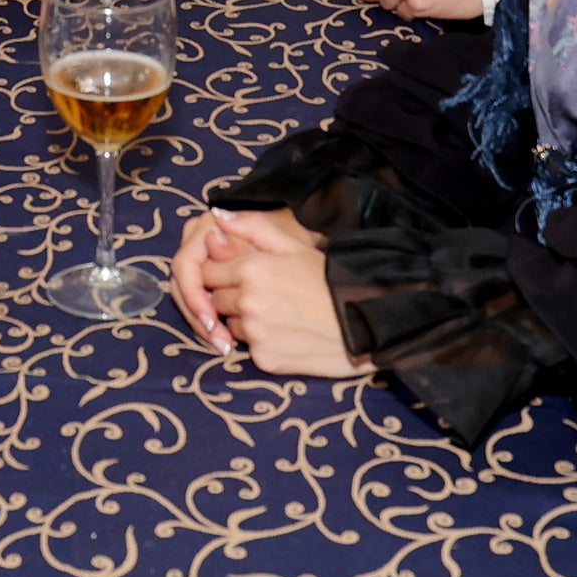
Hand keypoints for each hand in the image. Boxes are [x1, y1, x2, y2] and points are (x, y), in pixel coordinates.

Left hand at [202, 209, 362, 376]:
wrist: (369, 321)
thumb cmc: (333, 277)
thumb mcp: (296, 244)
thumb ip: (252, 227)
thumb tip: (218, 215)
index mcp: (251, 268)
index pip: (206, 270)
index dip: (221, 271)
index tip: (241, 272)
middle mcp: (247, 302)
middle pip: (214, 298)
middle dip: (230, 294)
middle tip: (265, 292)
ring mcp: (255, 334)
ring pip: (229, 324)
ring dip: (243, 319)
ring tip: (278, 312)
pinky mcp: (265, 360)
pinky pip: (249, 348)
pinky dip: (261, 342)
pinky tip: (287, 332)